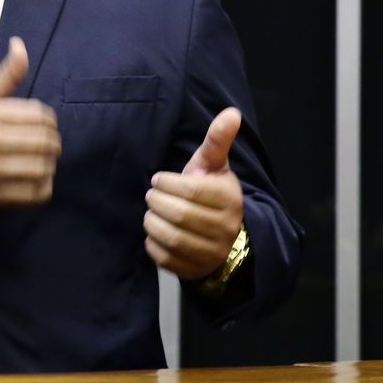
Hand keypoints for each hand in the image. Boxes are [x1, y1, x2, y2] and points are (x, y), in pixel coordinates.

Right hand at [0, 37, 61, 215]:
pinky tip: (34, 180)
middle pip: (44, 142)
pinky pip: (36, 193)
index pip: (39, 115)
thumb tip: (20, 45)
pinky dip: (43, 187)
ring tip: (41, 163)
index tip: (44, 126)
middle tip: (47, 146)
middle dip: (52, 143)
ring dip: (49, 165)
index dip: (49, 121)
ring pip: (43, 168)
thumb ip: (5, 77)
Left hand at [143, 107, 243, 279]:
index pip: (192, 191)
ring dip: (152, 222)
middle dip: (157, 202)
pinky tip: (154, 232)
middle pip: (180, 215)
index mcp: (229, 199)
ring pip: (172, 238)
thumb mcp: (213, 165)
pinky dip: (152, 244)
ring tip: (151, 212)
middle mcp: (225, 228)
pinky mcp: (194, 270)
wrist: (222, 235)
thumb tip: (232, 112)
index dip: (167, 183)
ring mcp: (211, 253)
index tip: (158, 179)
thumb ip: (217, 140)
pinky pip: (165, 258)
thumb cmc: (210, 191)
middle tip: (152, 195)